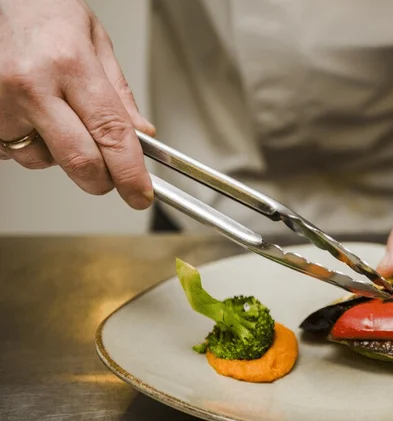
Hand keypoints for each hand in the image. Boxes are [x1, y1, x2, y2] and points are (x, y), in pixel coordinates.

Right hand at [0, 0, 154, 208]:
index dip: (130, 172)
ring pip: (44, 160)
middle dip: (102, 180)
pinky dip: (30, 144)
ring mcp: (0, 102)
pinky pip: (14, 152)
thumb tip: (142, 135)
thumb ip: (119, 93)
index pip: (111, 133)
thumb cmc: (43, 12)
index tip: (141, 194)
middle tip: (111, 176)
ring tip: (56, 113)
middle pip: (79, 160)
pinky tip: (31, 114)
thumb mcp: (95, 41)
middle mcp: (31, 85)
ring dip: (60, 153)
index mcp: (68, 63)